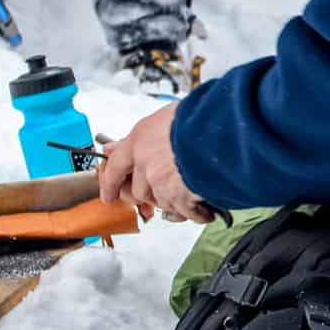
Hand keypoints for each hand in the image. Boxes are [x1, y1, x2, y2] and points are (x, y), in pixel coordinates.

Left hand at [95, 105, 214, 223]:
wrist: (221, 129)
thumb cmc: (199, 116)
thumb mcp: (167, 116)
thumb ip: (141, 136)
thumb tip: (116, 146)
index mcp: (140, 139)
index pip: (115, 166)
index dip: (110, 183)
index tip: (108, 194)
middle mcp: (146, 162)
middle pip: (137, 191)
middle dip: (148, 195)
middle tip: (161, 194)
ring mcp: (161, 182)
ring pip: (160, 203)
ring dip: (175, 202)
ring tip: (191, 196)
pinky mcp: (180, 196)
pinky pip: (185, 212)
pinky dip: (196, 214)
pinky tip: (205, 211)